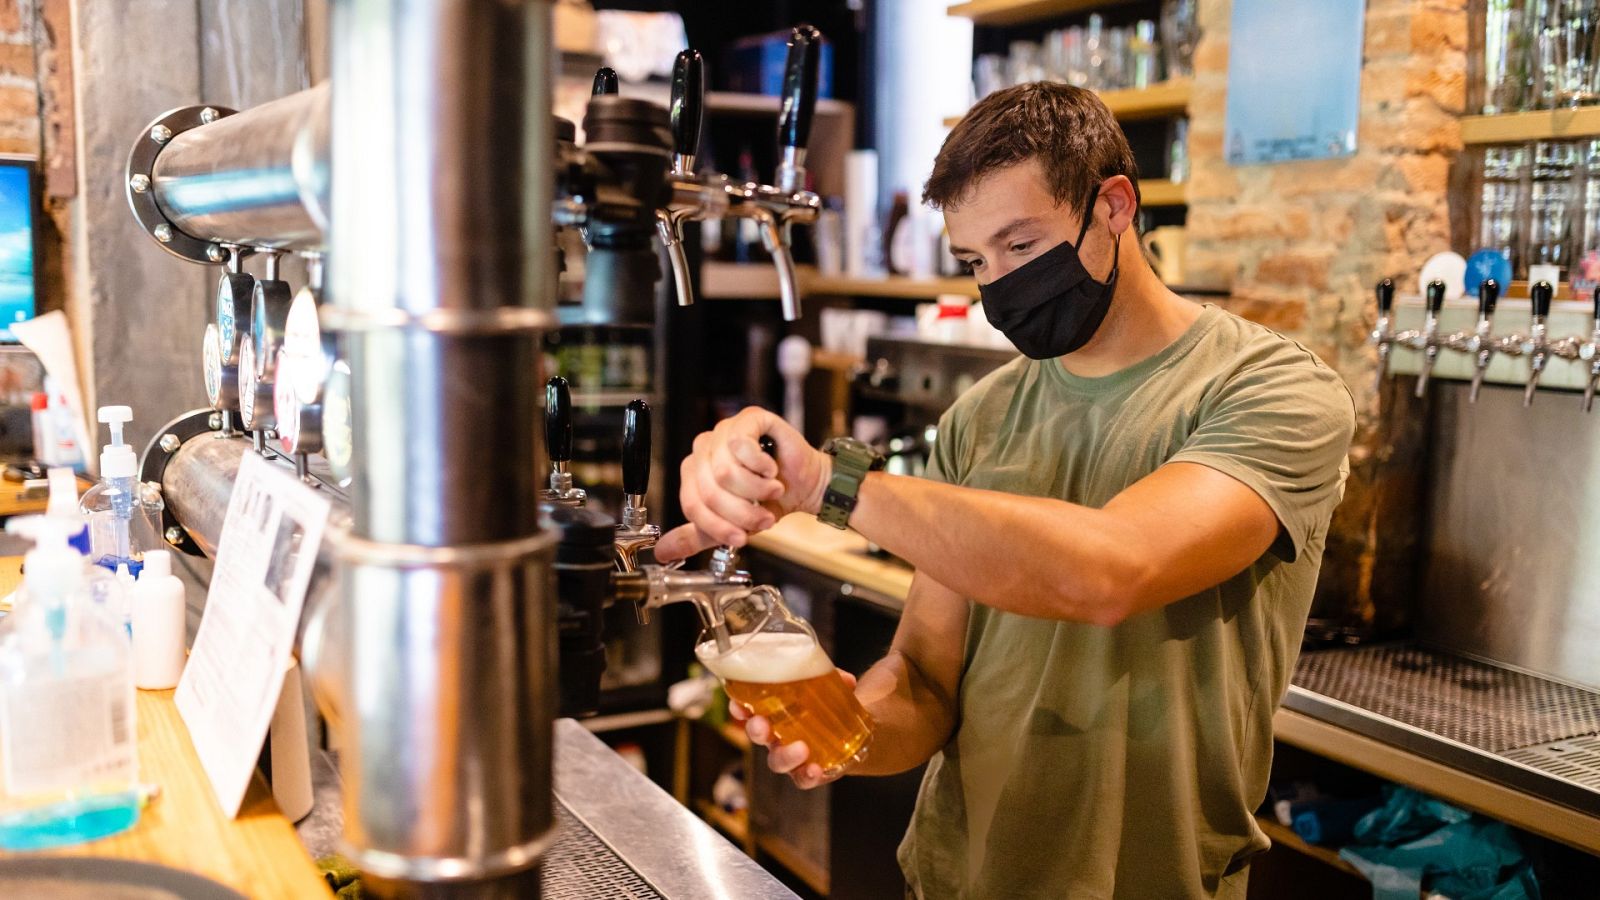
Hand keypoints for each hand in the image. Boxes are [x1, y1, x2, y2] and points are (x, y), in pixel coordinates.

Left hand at [654, 407, 831, 561]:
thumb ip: (696, 537)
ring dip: (756, 490)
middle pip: (710, 490)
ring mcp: (724, 431)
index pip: (691, 503)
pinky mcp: (748, 418)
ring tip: (771, 491)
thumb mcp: (729, 525)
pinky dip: (762, 467)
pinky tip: (771, 469)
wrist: (804, 485)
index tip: (740, 538)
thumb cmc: (769, 501)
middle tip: (763, 518)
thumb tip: (663, 552)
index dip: (717, 525)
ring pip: (725, 471)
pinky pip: (742, 447)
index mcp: (694, 471)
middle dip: (742, 512)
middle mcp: (704, 448)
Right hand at [729, 669, 857, 789]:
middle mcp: (776, 734)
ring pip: (777, 761)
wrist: (850, 729)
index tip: (738, 705)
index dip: (739, 708)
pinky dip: (807, 775)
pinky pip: (801, 779)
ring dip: (785, 756)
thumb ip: (834, 680)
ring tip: (801, 749)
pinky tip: (815, 769)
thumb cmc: (828, 703)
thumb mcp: (830, 685)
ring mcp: (790, 755)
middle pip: (757, 735)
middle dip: (756, 730)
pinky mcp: (807, 772)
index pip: (748, 709)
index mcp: (773, 710)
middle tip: (762, 725)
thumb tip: (846, 680)